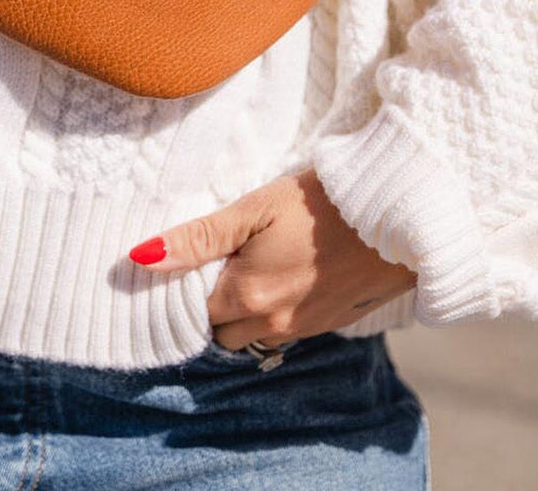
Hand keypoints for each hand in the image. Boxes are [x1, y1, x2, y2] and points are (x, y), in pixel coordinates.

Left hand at [128, 168, 416, 349]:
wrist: (399, 216)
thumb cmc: (320, 203)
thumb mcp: (254, 208)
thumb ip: (198, 238)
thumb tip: (138, 257)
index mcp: (248, 296)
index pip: (190, 311)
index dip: (181, 286)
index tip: (182, 259)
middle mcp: (274, 324)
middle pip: (219, 330)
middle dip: (209, 303)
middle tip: (213, 259)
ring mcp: (305, 329)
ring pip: (251, 334)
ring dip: (241, 310)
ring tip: (246, 263)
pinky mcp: (331, 324)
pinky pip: (285, 330)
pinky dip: (273, 311)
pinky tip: (281, 272)